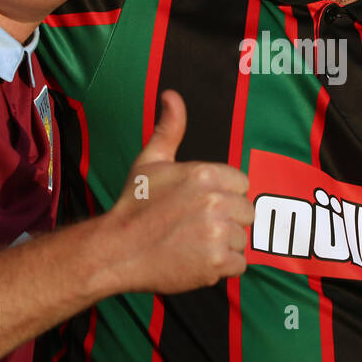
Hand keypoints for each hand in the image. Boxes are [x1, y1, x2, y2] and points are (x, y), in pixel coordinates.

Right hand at [104, 91, 251, 294]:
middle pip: (245, 212)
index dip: (224, 195)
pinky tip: (196, 260)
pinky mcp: (216, 263)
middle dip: (226, 220)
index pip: (241, 184)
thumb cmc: (134, 205)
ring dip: (223, 245)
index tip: (200, 205)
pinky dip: (221, 267)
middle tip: (195, 226)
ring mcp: (217, 234)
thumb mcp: (150, 161)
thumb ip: (169, 129)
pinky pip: (238, 264)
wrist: (115, 251)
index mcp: (204, 174)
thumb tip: (172, 95)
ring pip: (241, 239)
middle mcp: (214, 202)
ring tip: (192, 243)